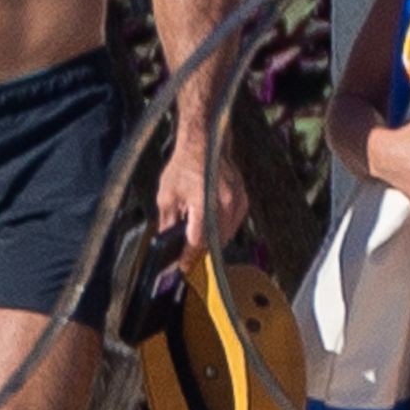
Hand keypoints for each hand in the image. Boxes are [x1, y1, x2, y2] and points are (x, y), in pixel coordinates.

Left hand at [156, 138, 247, 267]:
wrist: (204, 142)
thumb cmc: (184, 165)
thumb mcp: (167, 194)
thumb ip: (168, 221)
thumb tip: (166, 241)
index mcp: (203, 202)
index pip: (197, 240)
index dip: (189, 257)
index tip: (183, 267)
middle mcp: (224, 203)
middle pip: (214, 242)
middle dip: (201, 252)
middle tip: (188, 259)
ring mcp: (237, 201)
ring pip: (227, 235)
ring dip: (213, 243)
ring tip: (198, 244)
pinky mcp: (243, 199)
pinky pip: (235, 224)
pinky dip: (224, 230)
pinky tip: (212, 229)